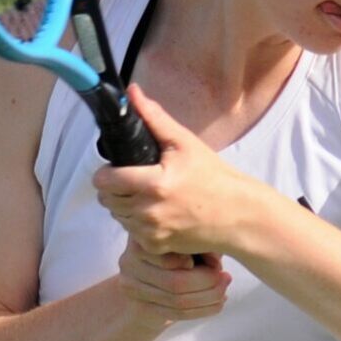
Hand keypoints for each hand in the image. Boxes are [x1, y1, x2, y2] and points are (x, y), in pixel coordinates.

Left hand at [92, 85, 252, 256]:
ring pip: (118, 217)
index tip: (118, 169)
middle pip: (107, 200)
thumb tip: (132, 92)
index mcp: (153, 183)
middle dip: (115, 189)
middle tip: (136, 180)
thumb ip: (154, 118)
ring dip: (126, 207)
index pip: (104, 181)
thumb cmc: (214, 177)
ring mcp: (152, 232)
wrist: (237, 215)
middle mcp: (148, 211)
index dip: (106, 173)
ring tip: (150, 196)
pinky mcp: (157, 247)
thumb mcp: (185, 143)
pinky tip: (159, 214)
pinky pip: (133, 234)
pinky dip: (139, 224)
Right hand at [116, 237, 230, 327]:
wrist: (152, 281)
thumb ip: (203, 245)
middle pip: (175, 281)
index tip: (217, 260)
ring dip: (208, 298)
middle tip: (226, 278)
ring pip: (177, 300)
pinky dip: (203, 310)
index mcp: (142, 234)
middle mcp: (128, 258)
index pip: (172, 252)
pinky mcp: (139, 305)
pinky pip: (176, 314)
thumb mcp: (192, 242)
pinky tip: (218, 303)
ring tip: (224, 290)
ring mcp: (130, 284)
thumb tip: (215, 263)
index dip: (201, 257)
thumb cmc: (179, 253)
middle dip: (208, 282)